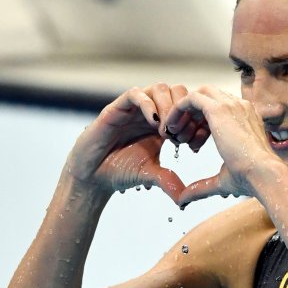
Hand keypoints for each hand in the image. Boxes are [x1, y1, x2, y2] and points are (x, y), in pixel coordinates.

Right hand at [64, 84, 210, 203]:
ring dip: (168, 107)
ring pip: (159, 88)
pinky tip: (154, 124)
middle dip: (184, 112)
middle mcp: (150, 112)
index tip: (193, 145)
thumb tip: (184, 198)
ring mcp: (134, 108)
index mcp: (162, 124)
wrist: (93, 175)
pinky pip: (136, 94)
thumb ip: (168, 180)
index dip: (194, 123)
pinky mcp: (117, 108)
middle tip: (180, 136)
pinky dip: (149, 105)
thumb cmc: (121, 172)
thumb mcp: (150, 175)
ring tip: (167, 132)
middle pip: (177, 91)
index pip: (186, 108)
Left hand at [163, 86, 279, 206]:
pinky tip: (172, 127)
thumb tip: (183, 200)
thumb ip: (201, 186)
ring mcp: (231, 104)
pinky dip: (178, 109)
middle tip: (180, 137)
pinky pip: (191, 98)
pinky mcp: (218, 108)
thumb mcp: (222, 179)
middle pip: (208, 98)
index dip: (201, 126)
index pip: (219, 111)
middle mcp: (240, 107)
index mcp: (247, 119)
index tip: (192, 145)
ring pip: (198, 95)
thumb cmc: (251, 178)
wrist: (262, 174)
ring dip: (183, 112)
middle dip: (191, 116)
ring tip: (174, 132)